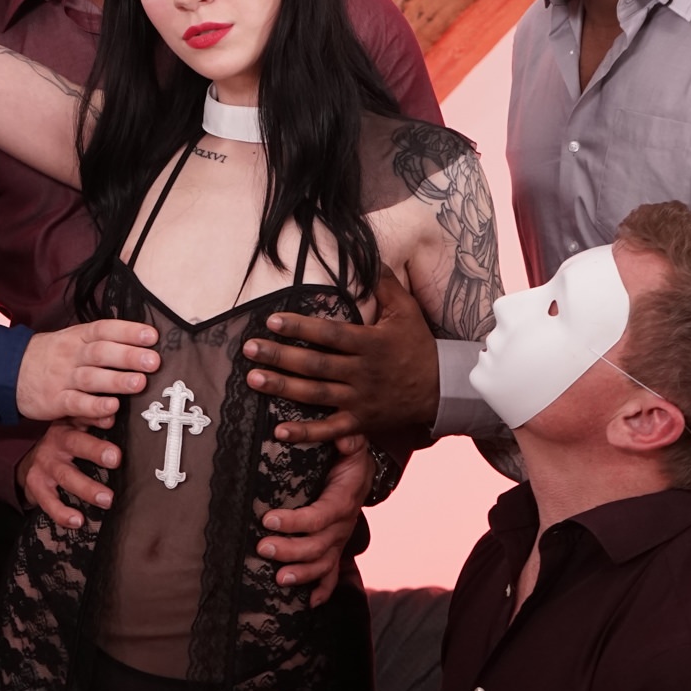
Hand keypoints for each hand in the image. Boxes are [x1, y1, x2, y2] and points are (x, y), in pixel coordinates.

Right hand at [15, 320, 158, 421]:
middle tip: (153, 361)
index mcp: (78, 336)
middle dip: (129, 356)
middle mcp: (71, 354)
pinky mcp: (55, 400)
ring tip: (139, 383)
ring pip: (91, 378)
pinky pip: (76, 403)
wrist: (9, 371)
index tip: (152, 336)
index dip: (128, 331)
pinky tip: (112, 408)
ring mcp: (62, 377)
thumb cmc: (52, 356)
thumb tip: (141, 344)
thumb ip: (101, 342)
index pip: (104, 329)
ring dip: (116, 381)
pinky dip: (94, 406)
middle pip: (101, 353)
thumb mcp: (72, 339)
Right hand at [16, 421, 120, 528]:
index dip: (96, 417)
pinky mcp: (36, 485)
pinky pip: (49, 501)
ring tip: (107, 499)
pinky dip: (62, 513)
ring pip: (67, 476)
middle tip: (116, 458)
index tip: (112, 418)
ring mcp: (45, 465)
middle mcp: (56, 442)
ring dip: (87, 488)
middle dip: (96, 450)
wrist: (31, 461)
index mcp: (70, 425)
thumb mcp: (77, 428)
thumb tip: (115, 414)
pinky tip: (77, 521)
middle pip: (76, 443)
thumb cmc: (67, 444)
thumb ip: (96, 422)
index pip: (84, 417)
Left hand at [243, 271, 438, 442]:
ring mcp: (360, 400)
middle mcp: (362, 373)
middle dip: (280, 356)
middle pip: (315, 364)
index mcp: (371, 343)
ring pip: (315, 395)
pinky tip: (278, 432)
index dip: (300, 327)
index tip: (272, 320)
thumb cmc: (418, 345)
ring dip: (282, 388)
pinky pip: (330, 430)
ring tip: (253, 379)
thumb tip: (369, 256)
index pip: (329, 333)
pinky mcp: (360, 423)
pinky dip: (305, 433)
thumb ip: (385, 284)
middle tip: (249, 349)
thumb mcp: (407, 310)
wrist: (442, 389)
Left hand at [256, 435, 370, 607]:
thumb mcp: (351, 443)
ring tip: (279, 579)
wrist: (362, 472)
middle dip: (290, 550)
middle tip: (262, 548)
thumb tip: (339, 435)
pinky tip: (309, 603)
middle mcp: (343, 524)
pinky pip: (333, 574)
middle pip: (319, 545)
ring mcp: (339, 540)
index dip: (295, 522)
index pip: (320, 516)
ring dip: (302, 574)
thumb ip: (346, 440)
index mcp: (344, 500)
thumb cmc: (348, 456)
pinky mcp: (335, 549)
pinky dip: (322, 590)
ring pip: (323, 564)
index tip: (268, 519)